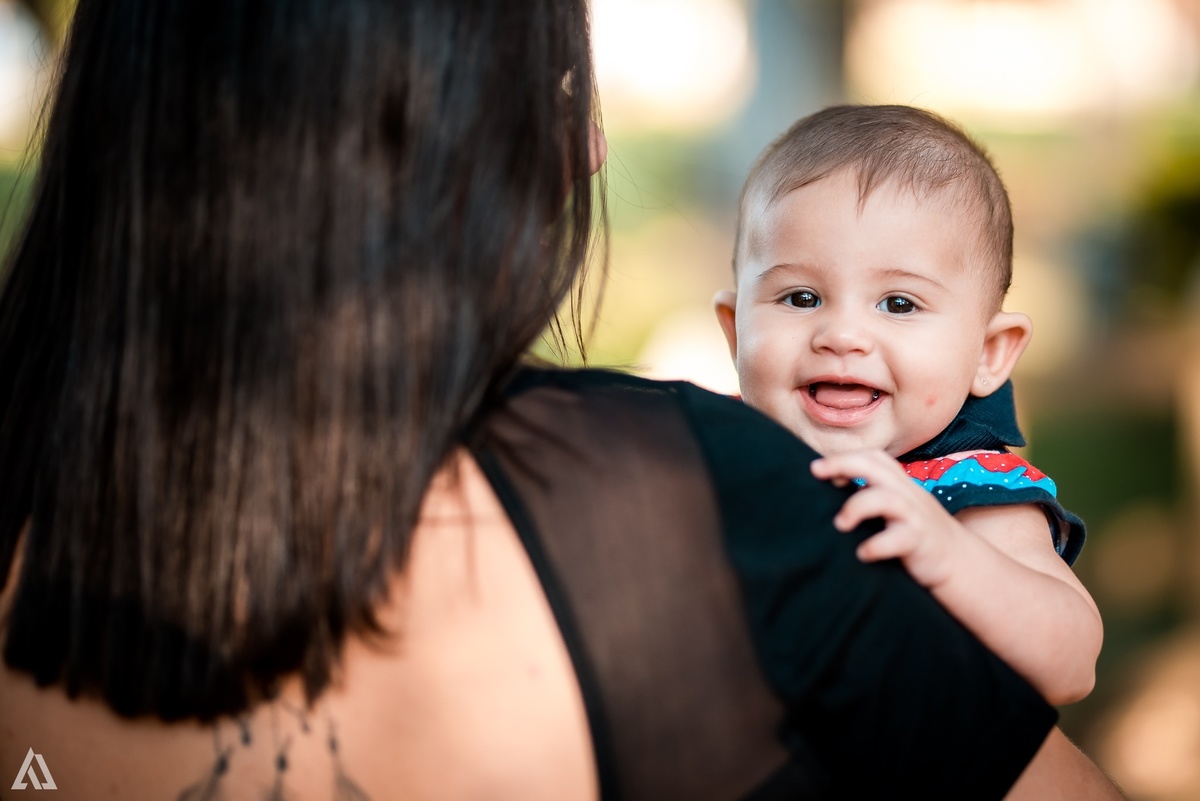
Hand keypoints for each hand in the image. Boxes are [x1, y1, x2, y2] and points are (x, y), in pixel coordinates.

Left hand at [810, 449, 965, 588]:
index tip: (819, 470)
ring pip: (884, 498)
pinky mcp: (920, 541)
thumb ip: (873, 496)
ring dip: (856, 507)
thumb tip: (831, 490)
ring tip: (840, 524)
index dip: (846, 457)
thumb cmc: (916, 533)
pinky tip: (862, 554)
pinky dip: (876, 546)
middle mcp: (907, 494)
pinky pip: (897, 539)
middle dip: (842, 463)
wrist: (960, 562)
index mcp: (900, 485)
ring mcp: (914, 516)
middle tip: (815, 471)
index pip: (874, 458)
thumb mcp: (897, 508)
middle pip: (874, 466)